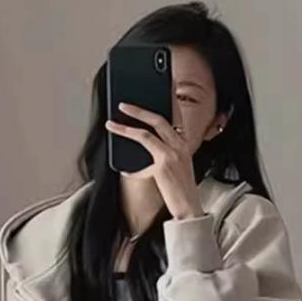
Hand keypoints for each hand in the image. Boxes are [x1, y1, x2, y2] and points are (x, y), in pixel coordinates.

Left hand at [105, 102, 204, 220]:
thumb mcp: (174, 170)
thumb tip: (139, 151)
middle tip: (124, 105)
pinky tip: (118, 141)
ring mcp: (174, 153)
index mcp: (185, 146)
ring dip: (128, 124)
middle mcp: (181, 146)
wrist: (188, 209)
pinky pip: (143, 144)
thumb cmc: (180, 193)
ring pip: (148, 130)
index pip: (176, 118)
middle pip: (160, 119)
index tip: (160, 91)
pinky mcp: (164, 163)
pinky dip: (128, 138)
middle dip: (140, 109)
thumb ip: (161, 158)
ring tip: (112, 122)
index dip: (167, 103)